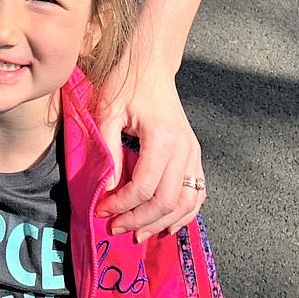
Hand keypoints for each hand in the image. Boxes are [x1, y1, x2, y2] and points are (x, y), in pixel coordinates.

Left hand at [95, 49, 205, 239]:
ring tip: (138, 233)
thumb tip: (107, 189)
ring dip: (161, 222)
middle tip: (116, 228)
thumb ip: (108, 150)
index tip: (101, 210)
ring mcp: (194, 152)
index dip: (121, 204)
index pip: (144, 187)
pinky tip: (168, 224)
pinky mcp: (195, 154)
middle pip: (166, 200)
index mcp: (162, 138)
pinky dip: (184, 214)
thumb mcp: (108, 111)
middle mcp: (184, 148)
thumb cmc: (126, 83)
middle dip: (139, 220)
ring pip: (185, 202)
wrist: (151, 64)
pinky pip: (197, 193)